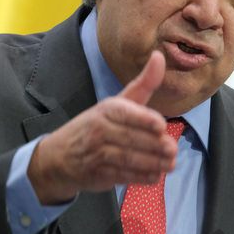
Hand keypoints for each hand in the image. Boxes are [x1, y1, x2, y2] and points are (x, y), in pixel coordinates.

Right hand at [27, 50, 177, 204]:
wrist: (60, 156)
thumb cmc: (98, 124)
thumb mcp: (118, 102)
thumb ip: (144, 83)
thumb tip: (160, 56)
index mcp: (107, 109)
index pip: (125, 113)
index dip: (144, 120)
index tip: (161, 126)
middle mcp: (99, 129)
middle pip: (130, 138)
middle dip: (153, 146)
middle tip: (172, 150)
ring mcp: (96, 153)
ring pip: (127, 159)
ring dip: (151, 163)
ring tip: (170, 164)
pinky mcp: (98, 173)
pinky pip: (121, 176)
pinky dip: (140, 177)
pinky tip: (155, 176)